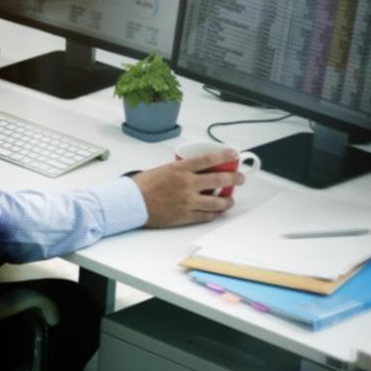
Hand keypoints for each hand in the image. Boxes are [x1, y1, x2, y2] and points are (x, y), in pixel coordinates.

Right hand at [130, 148, 247, 227]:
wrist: (130, 202)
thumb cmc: (141, 186)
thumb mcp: (162, 170)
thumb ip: (180, 172)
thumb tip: (195, 175)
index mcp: (180, 170)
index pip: (208, 159)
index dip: (225, 156)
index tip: (234, 154)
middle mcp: (187, 184)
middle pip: (220, 180)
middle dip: (235, 179)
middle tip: (240, 179)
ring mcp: (188, 201)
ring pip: (217, 202)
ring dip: (227, 201)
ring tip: (229, 201)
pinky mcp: (185, 216)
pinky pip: (206, 216)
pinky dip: (213, 214)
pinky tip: (215, 212)